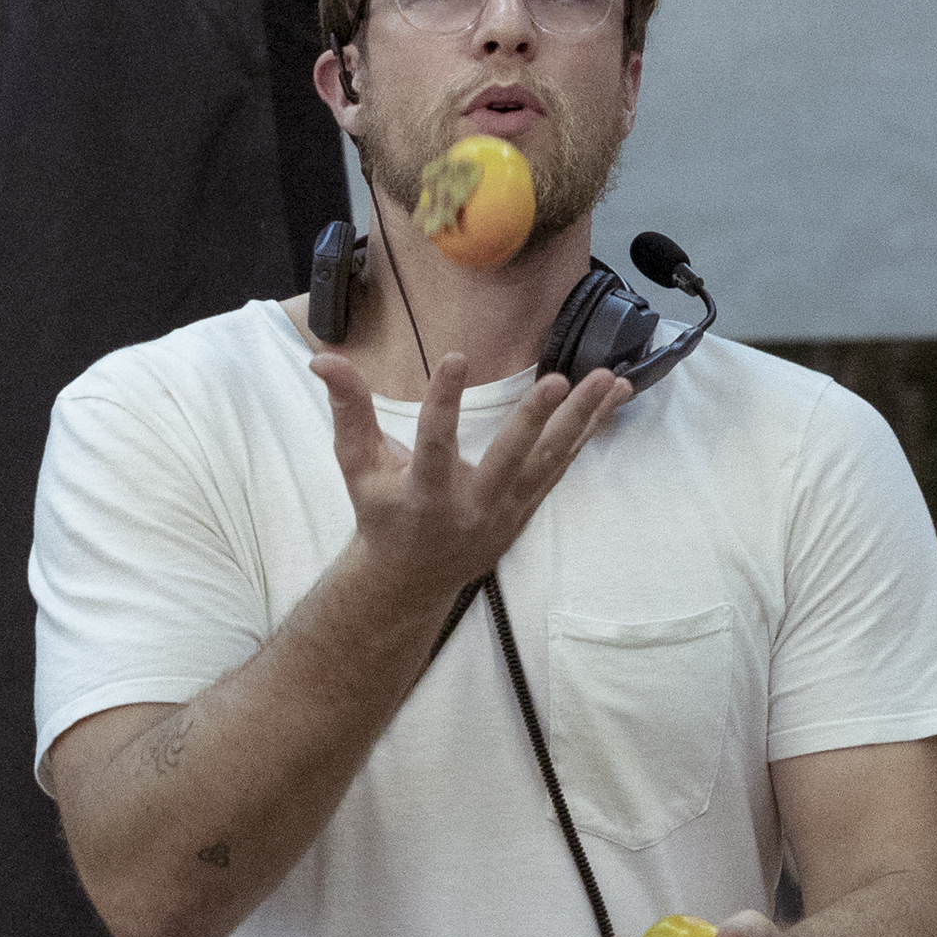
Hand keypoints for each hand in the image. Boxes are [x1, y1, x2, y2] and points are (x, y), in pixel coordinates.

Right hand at [314, 351, 624, 612]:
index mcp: (425, 494)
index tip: (456, 357)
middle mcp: (472, 506)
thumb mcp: (358, 465)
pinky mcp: (527, 508)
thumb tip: (324, 360)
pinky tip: (613, 399)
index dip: (444, 401)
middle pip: (510, 460)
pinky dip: (588, 432)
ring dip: (583, 420)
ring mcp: (506, 510)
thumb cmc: (382, 513)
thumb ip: (348, 410)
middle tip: (558, 381)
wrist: (412, 579)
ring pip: (550, 461)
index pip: (435, 444)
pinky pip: (561, 465)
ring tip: (610, 379)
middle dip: (534, 420)